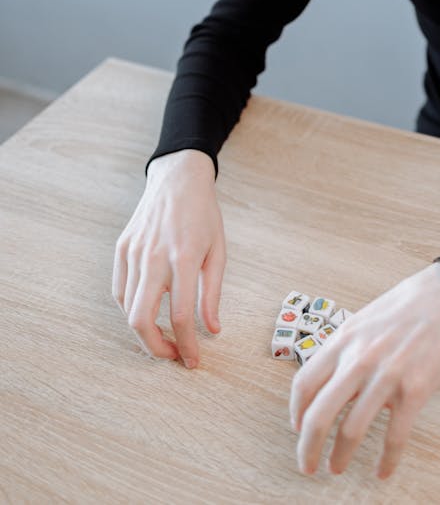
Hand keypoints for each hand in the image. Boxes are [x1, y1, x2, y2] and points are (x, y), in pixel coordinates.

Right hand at [112, 149, 225, 367]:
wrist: (178, 179)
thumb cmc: (204, 215)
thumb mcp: (219, 251)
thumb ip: (213, 293)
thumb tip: (212, 330)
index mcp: (184, 257)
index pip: (180, 315)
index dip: (187, 345)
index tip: (193, 360)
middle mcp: (154, 256)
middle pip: (141, 320)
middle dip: (156, 349)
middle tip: (173, 356)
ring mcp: (134, 252)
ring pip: (127, 309)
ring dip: (143, 333)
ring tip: (164, 338)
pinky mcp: (121, 249)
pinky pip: (119, 291)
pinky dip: (130, 309)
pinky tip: (147, 313)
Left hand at [289, 262, 439, 479]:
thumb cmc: (408, 306)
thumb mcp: (365, 320)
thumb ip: (347, 350)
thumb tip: (331, 383)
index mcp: (344, 340)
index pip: (304, 383)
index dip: (296, 412)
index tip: (297, 427)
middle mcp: (359, 359)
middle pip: (319, 414)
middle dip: (308, 447)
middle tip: (307, 465)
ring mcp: (387, 375)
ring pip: (352, 430)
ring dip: (340, 457)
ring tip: (337, 468)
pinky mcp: (415, 390)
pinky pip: (395, 436)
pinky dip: (386, 460)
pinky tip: (382, 471)